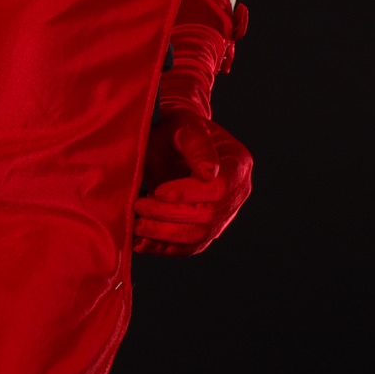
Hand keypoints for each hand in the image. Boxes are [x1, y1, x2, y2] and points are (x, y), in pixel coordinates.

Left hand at [134, 112, 252, 256]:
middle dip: (170, 215)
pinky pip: (188, 247)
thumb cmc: (178, 127)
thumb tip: (208, 173)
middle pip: (208, 216)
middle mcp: (237, 193)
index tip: (158, 191)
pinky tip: (139, 242)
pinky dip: (163, 247)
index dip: (189, 194)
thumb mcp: (184, 126)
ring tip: (136, 225)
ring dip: (164, 235)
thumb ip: (196, 144)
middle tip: (138, 206)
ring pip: (198, 237)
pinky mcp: (206, 229)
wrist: (172, 142)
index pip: (219, 189)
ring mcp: (224, 214)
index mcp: (238, 164)